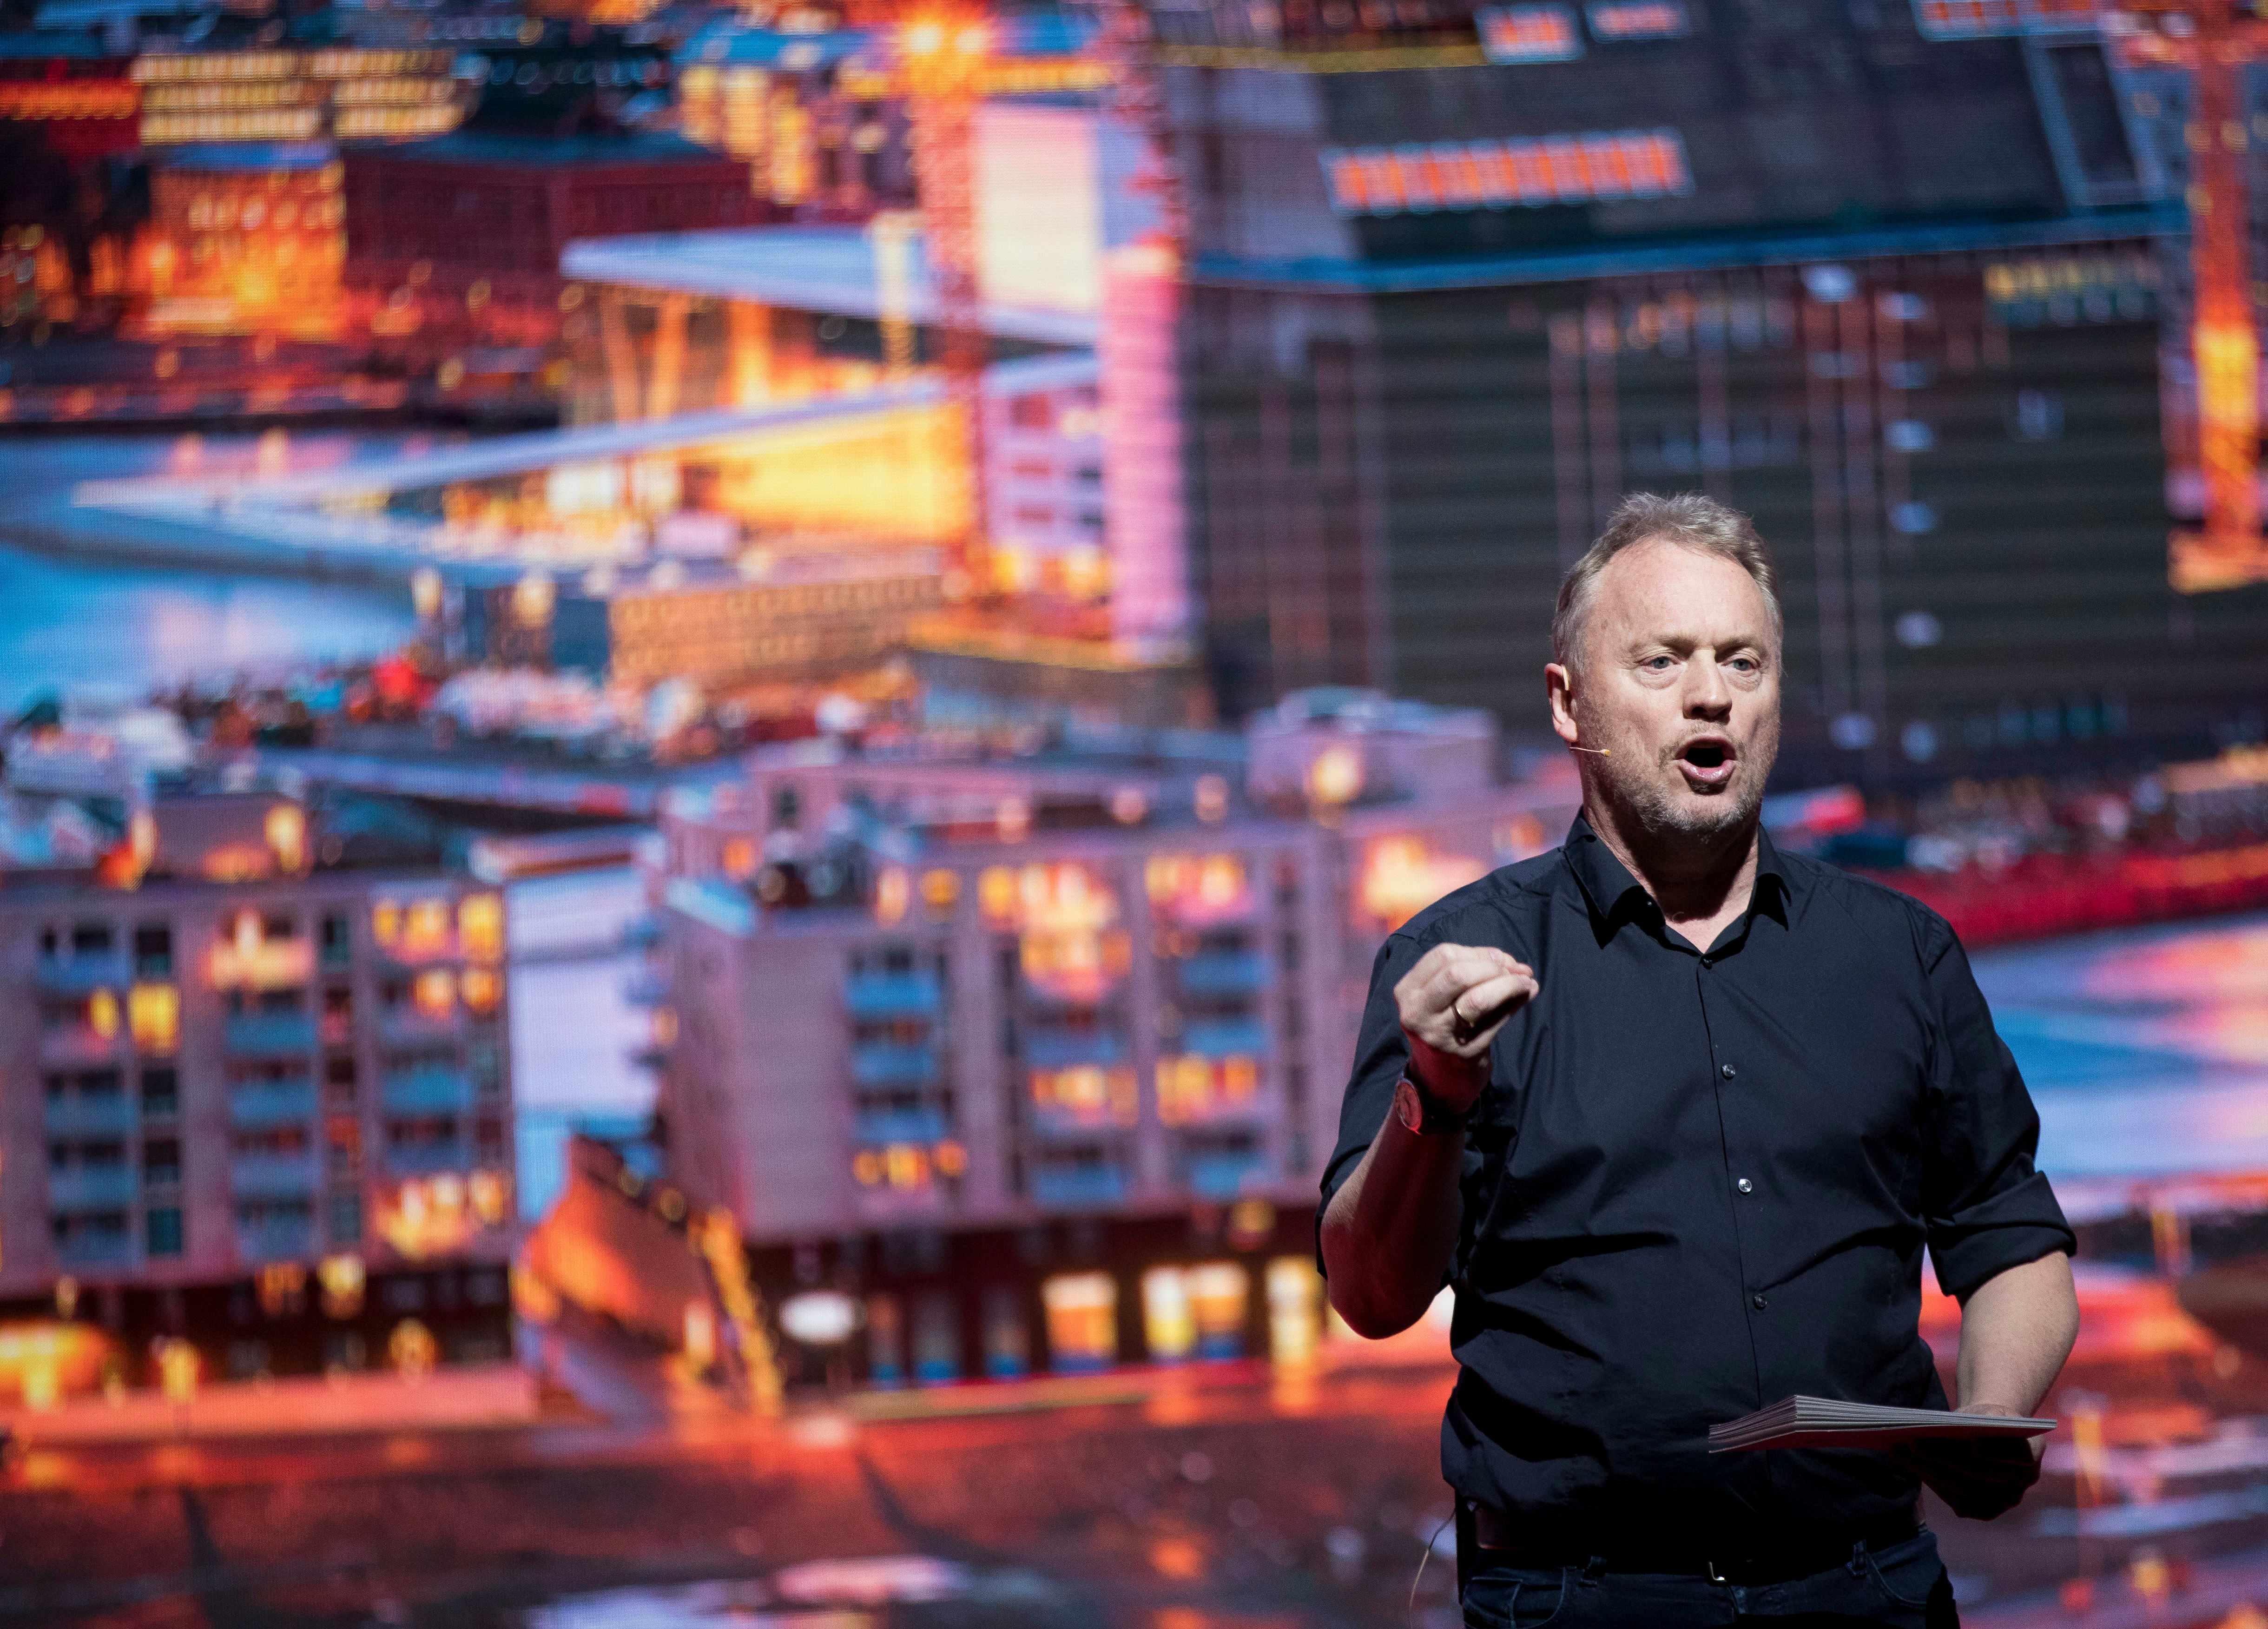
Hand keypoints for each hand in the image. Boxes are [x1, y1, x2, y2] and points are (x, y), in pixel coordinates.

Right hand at [1393, 943, 1537, 1111]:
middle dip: (1493, 967)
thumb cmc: (1445, 1024)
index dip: (1479, 953)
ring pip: (1476, 998)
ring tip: (1527, 982)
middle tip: (1516, 972)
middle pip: (1457, 974)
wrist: (1439, 1076)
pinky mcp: (1462, 1053)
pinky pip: (1494, 1021)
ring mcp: (1438, 1035)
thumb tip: (1517, 965)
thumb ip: (1477, 973)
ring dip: (1509, 985)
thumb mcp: (1447, 995)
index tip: (1502, 959)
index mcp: (1407, 990)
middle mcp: (1416, 1012)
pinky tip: (1526, 995)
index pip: (1444, 955)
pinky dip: (1514, 1004)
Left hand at [1890, 1403, 2045, 1521]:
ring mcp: (2006, 1500)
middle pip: (1982, 1473)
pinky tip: (1906, 1462)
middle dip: (1944, 1458)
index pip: (2021, 1454)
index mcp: (2033, 1450)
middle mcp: (2024, 1481)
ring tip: (1899, 1450)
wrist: (1988, 1433)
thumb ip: (1983, 1418)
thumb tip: (1961, 1427)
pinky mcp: (1984, 1510)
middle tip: (1914, 1443)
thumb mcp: (1987, 1410)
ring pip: (1965, 1490)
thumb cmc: (1985, 1417)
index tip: (1974, 1445)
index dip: (1998, 1452)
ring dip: (1928, 1470)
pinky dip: (1929, 1480)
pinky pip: (1956, 1500)